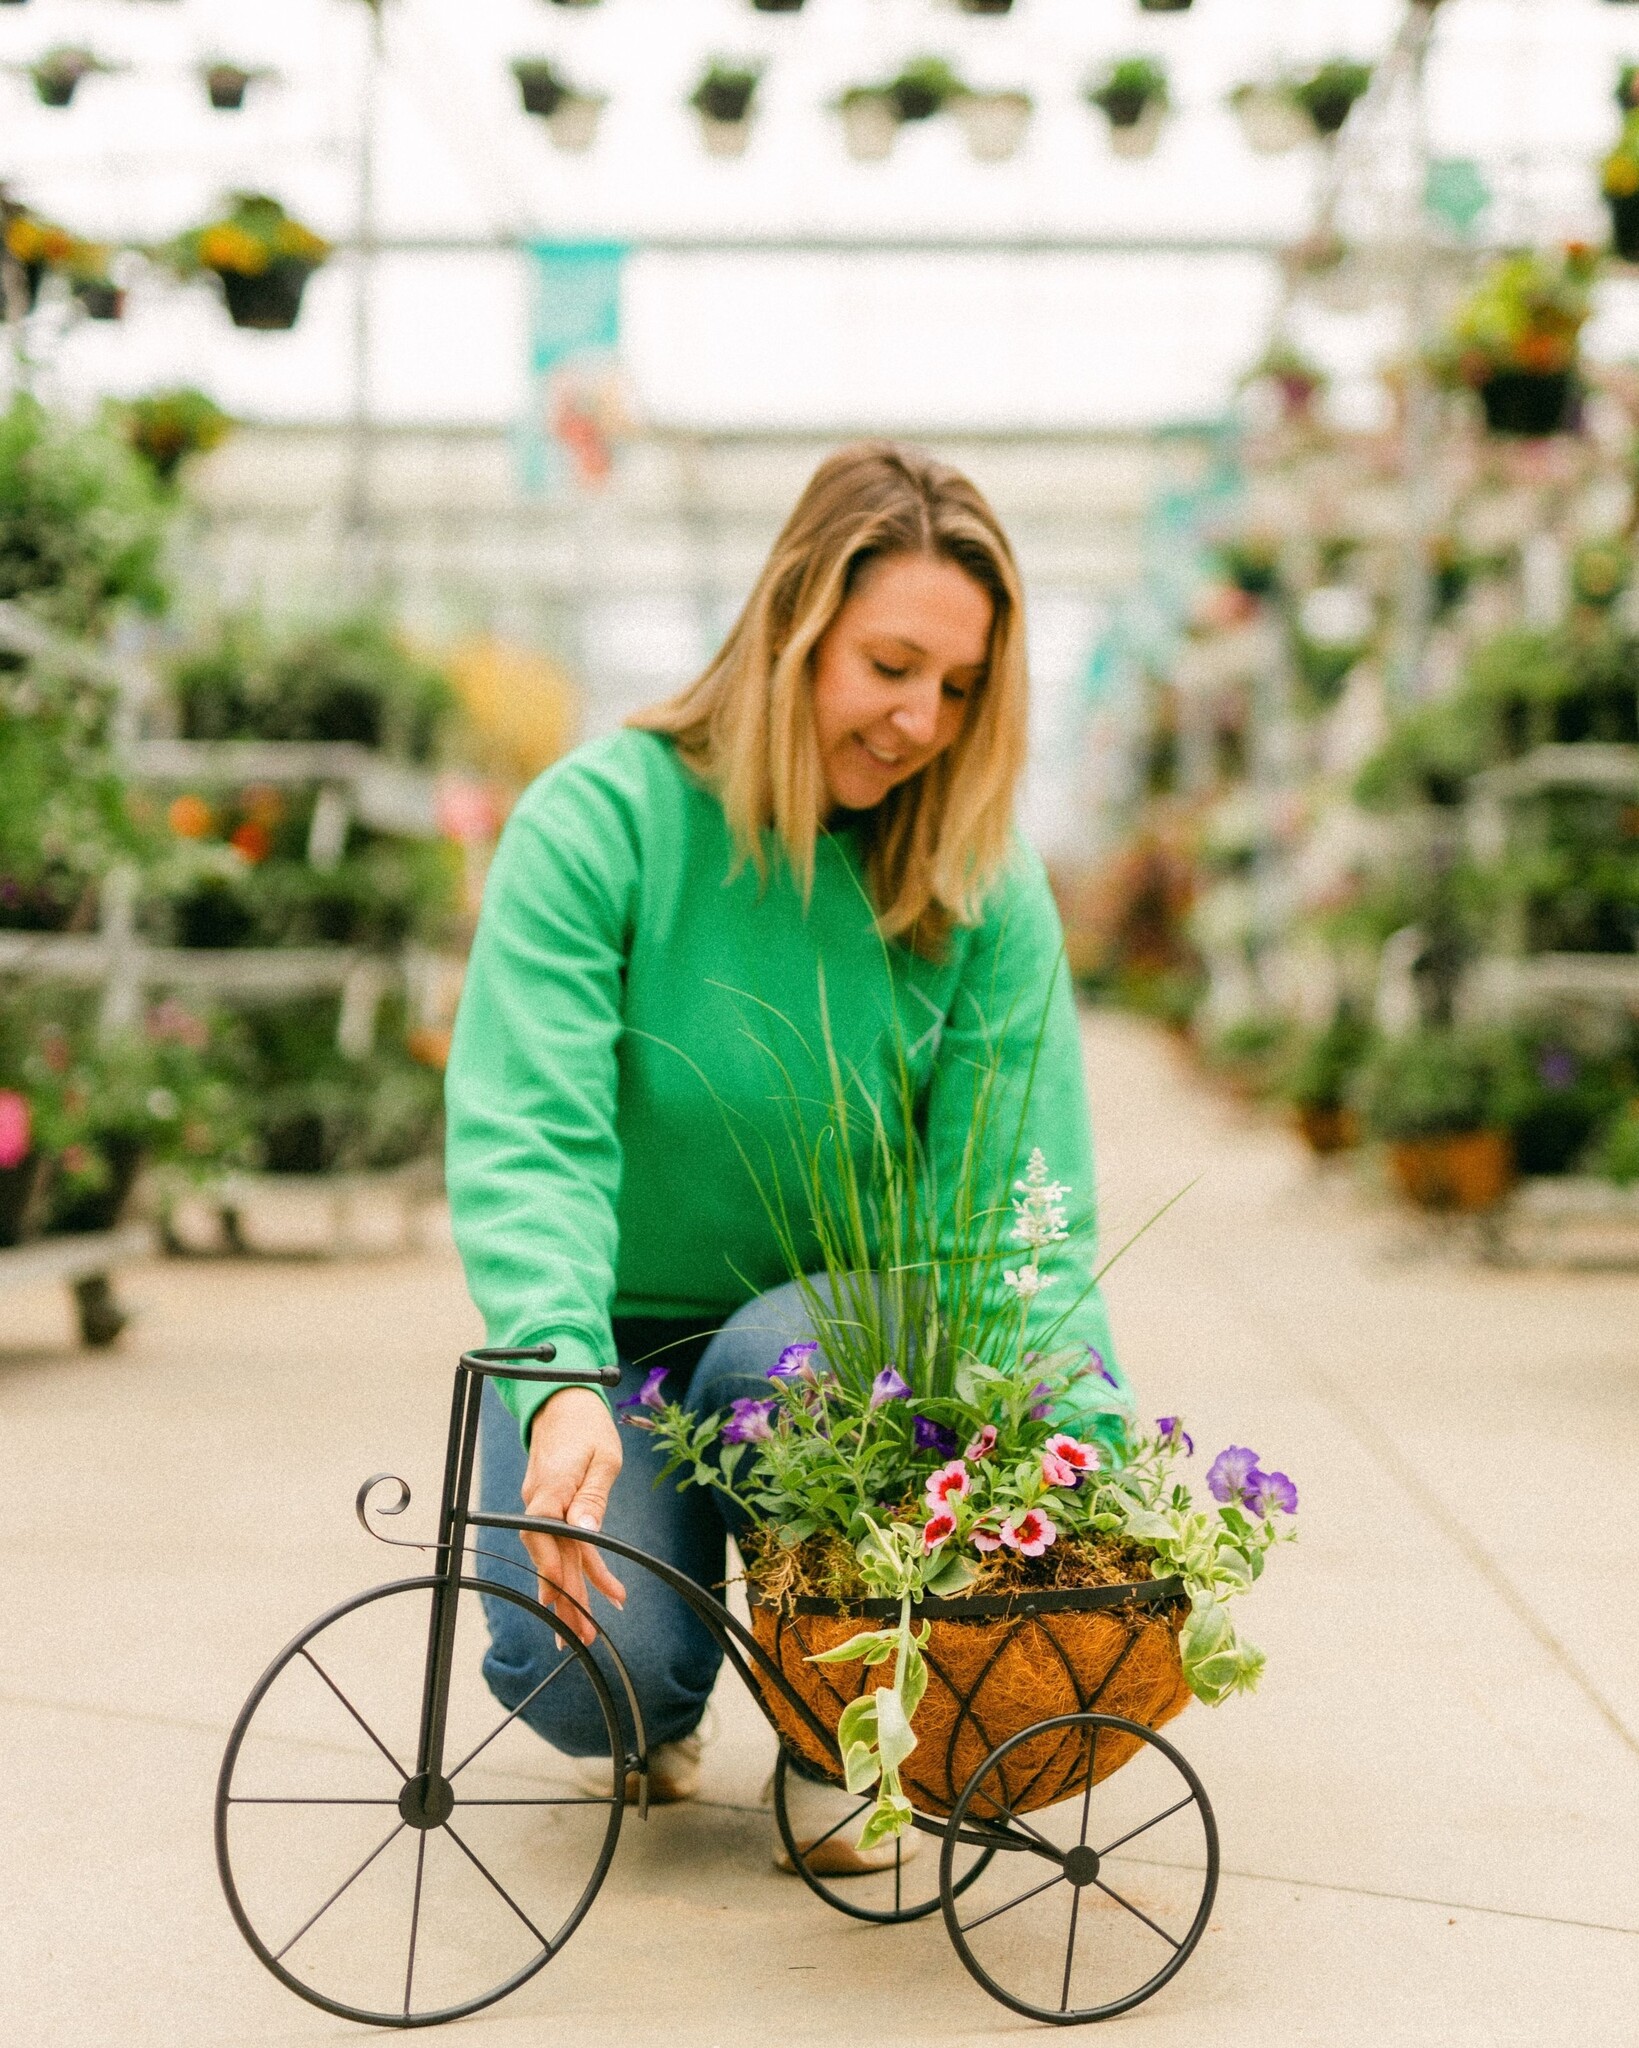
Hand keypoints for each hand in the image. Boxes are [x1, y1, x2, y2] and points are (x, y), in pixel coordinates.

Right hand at [519, 1388, 625, 1645]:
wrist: (564, 1402)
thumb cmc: (588, 1426)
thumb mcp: (603, 1457)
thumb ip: (593, 1497)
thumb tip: (586, 1533)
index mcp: (550, 1489)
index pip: (545, 1538)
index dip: (556, 1571)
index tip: (569, 1601)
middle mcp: (539, 1503)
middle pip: (550, 1557)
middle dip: (565, 1599)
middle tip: (579, 1638)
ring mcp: (543, 1507)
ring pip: (557, 1557)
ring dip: (570, 1594)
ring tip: (584, 1632)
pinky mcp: (553, 1508)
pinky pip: (567, 1543)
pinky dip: (583, 1569)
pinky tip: (601, 1592)